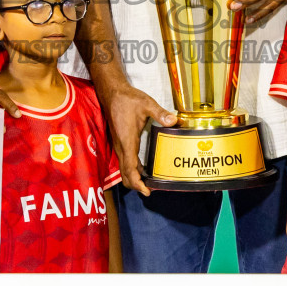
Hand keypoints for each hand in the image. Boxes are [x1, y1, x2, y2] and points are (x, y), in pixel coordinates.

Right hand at [103, 82, 177, 196]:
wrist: (112, 93)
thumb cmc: (127, 99)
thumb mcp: (146, 104)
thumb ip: (160, 113)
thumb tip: (174, 121)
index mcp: (127, 141)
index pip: (129, 169)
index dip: (137, 183)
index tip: (146, 191)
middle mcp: (121, 147)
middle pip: (125, 174)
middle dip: (136, 185)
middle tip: (151, 190)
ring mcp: (119, 145)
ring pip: (124, 169)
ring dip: (134, 178)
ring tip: (149, 183)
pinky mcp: (120, 142)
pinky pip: (125, 161)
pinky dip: (132, 170)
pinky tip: (143, 169)